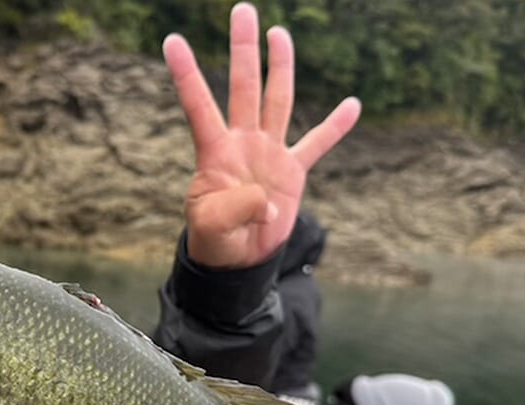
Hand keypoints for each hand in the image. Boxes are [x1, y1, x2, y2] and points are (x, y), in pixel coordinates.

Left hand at [163, 2, 360, 268]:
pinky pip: (316, 144)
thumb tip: (266, 199)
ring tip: (279, 33)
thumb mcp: (212, 227)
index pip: (198, 105)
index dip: (186, 75)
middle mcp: (242, 143)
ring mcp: (268, 152)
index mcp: (215, 152)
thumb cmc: (214, 240)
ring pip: (277, 101)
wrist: (236, 259)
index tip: (172, 40)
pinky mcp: (292, 171)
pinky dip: (334, 127)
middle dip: (244, 50)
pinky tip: (352, 104)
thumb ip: (234, 209)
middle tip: (242, 11)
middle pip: (245, 88)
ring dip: (280, 67)